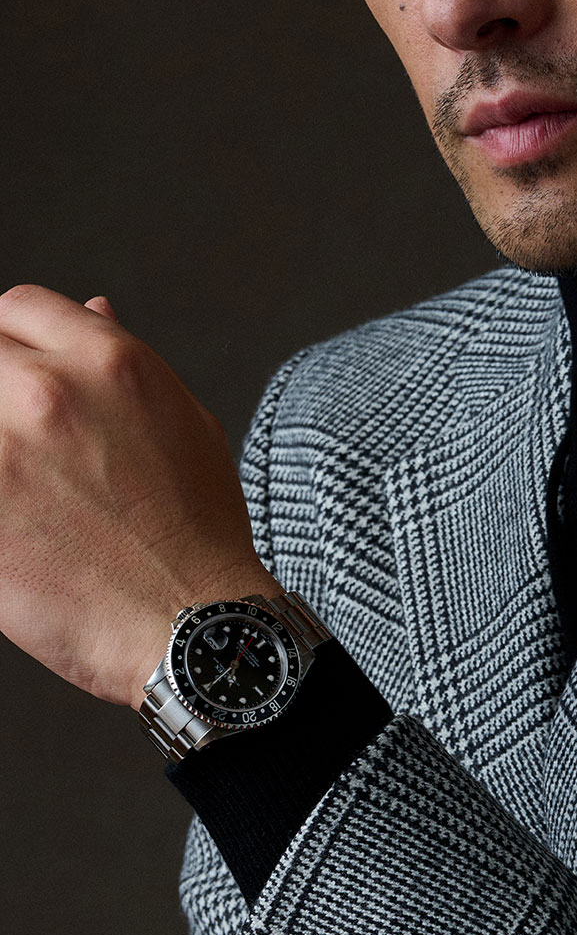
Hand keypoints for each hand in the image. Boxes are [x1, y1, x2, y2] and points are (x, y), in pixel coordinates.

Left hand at [0, 283, 278, 706]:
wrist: (190, 626)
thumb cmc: (198, 535)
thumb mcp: (186, 424)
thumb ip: (128, 363)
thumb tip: (91, 309)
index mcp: (109, 361)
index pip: (18, 308)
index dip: (12, 339)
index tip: (14, 373)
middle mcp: (48, 392)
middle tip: (16, 440)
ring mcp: (2, 451)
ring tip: (18, 483)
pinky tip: (11, 520)